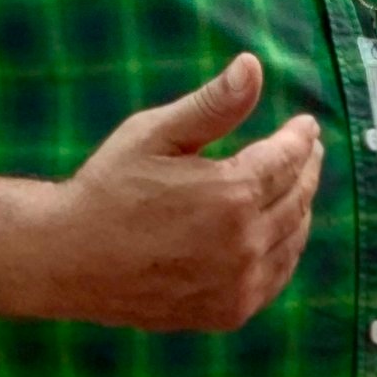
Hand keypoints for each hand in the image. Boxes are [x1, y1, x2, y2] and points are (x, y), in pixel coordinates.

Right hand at [28, 54, 321, 332]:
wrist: (67, 259)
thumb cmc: (107, 187)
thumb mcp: (155, 133)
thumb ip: (213, 103)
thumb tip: (253, 65)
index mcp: (231, 194)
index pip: (287, 159)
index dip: (300, 138)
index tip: (307, 125)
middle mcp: (243, 243)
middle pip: (297, 198)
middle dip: (307, 168)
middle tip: (309, 151)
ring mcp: (239, 284)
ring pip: (293, 239)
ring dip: (302, 207)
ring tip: (299, 185)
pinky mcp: (228, 312)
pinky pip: (276, 277)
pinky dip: (286, 249)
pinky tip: (280, 234)